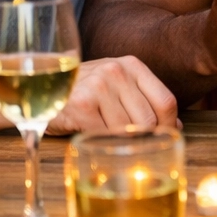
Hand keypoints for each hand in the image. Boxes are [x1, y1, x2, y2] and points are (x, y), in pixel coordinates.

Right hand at [47, 56, 177, 134]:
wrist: (41, 90)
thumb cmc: (86, 92)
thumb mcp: (117, 85)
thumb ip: (144, 99)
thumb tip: (175, 125)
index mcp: (133, 65)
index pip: (166, 101)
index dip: (169, 125)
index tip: (164, 139)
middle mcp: (118, 72)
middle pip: (149, 119)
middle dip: (147, 140)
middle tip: (138, 151)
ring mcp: (99, 86)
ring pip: (128, 130)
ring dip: (123, 144)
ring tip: (114, 146)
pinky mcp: (81, 105)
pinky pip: (104, 136)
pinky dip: (104, 146)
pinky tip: (97, 144)